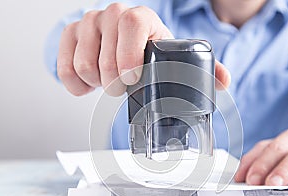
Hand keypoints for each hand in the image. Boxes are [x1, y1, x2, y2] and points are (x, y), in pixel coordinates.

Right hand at [57, 3, 230, 96]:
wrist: (123, 47)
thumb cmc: (150, 53)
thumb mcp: (176, 58)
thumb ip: (202, 69)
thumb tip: (224, 81)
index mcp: (142, 18)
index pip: (134, 23)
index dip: (130, 53)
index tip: (133, 78)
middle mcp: (113, 15)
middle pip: (106, 54)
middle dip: (114, 82)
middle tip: (123, 87)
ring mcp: (89, 24)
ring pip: (83, 64)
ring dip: (97, 82)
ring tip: (109, 81)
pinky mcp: (70, 36)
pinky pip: (63, 66)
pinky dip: (75, 83)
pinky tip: (89, 82)